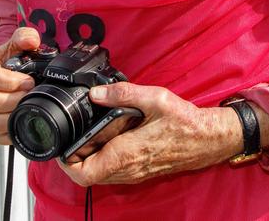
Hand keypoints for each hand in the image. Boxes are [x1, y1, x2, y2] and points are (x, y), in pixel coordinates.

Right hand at [0, 27, 40, 144]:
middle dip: (13, 100)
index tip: (28, 81)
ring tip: (26, 108)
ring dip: (10, 116)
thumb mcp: (20, 42)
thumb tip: (30, 41)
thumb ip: (26, 36)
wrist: (11, 72)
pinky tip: (20, 120)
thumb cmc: (15, 57)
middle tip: (30, 96)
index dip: (8, 81)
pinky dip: (7, 130)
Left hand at [58, 82, 242, 186]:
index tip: (61, 145)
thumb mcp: (154, 98)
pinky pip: (112, 171)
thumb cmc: (184, 121)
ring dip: (88, 158)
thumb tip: (95, 93)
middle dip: (74, 157)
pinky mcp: (139, 171)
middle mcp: (127, 169)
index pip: (84, 173)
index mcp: (126, 153)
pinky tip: (106, 136)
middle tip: (71, 133)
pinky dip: (102, 158)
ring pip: (99, 175)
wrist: (207, 140)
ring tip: (86, 132)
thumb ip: (123, 93)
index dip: (66, 162)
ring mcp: (133, 173)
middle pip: (87, 175)